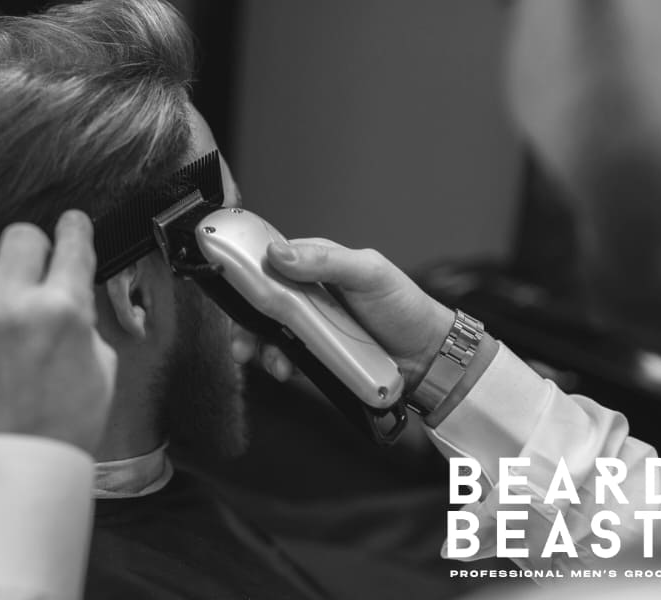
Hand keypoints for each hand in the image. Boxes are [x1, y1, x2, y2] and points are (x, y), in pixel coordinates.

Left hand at [0, 211, 116, 453]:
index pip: (72, 240)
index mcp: (62, 311)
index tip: (72, 226)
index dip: (75, 228)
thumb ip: (85, 323)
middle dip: (32, 250)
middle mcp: (11, 308)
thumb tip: (70, 296)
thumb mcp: (102, 370)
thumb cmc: (65, 427)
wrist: (19, 471)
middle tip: (32, 271)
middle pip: (19, 235)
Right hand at [231, 238, 454, 391]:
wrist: (427, 357)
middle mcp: (309, 293)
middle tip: (242, 343)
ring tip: (274, 363)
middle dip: (245, 324)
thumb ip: (325, 261)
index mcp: (317, 264)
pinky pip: (285, 356)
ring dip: (262, 349)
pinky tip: (286, 370)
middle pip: (260, 303)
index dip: (247, 277)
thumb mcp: (369, 274)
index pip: (270, 263)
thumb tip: (279, 254)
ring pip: (268, 333)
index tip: (233, 292)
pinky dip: (279, 364)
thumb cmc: (405, 307)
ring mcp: (311, 324)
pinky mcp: (314, 352)